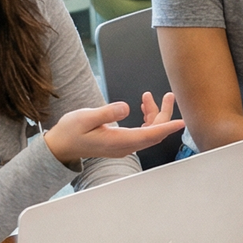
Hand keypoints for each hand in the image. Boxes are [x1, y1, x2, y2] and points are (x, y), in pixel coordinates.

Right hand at [46, 92, 183, 168]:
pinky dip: (146, 120)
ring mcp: (124, 146)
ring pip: (149, 132)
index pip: (150, 135)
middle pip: (154, 133)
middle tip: (169, 95)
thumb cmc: (70, 132)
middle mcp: (125, 146)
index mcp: (119, 141)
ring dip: (154, 115)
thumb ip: (106, 113)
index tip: (181, 122)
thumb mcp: (85, 117)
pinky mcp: (121, 143)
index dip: (167, 127)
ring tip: (148, 97)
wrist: (60, 146)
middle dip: (164, 114)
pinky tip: (142, 107)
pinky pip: (142, 133)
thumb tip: (126, 107)